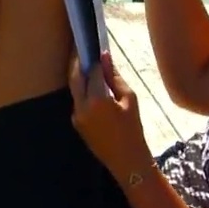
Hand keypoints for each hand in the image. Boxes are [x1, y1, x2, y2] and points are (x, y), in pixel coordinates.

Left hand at [69, 50, 152, 180]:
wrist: (126, 160)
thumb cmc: (133, 129)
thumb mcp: (130, 99)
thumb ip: (115, 77)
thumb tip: (106, 57)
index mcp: (97, 100)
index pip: (93, 72)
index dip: (96, 59)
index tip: (97, 47)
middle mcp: (82, 106)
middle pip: (75, 77)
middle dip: (78, 61)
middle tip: (82, 48)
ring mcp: (76, 115)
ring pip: (74, 89)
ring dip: (79, 75)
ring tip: (87, 63)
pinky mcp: (76, 122)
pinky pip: (77, 100)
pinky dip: (82, 90)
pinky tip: (91, 84)